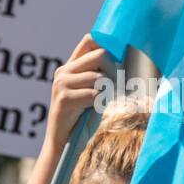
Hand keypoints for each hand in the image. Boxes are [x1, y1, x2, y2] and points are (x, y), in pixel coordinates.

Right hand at [45, 35, 115, 154]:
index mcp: (69, 67)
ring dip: (108, 91)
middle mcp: (63, 72)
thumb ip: (98, 76)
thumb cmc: (80, 119)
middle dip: (115, 71)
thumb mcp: (89, 92)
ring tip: (102, 101)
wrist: (61, 143)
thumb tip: (121, 61)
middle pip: (101, 55)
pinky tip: (95, 109)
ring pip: (100, 77)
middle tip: (114, 86)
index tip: (119, 60)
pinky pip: (95, 94)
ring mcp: (62, 84)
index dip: (108, 45)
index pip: (90, 40)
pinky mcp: (65, 98)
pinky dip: (101, 102)